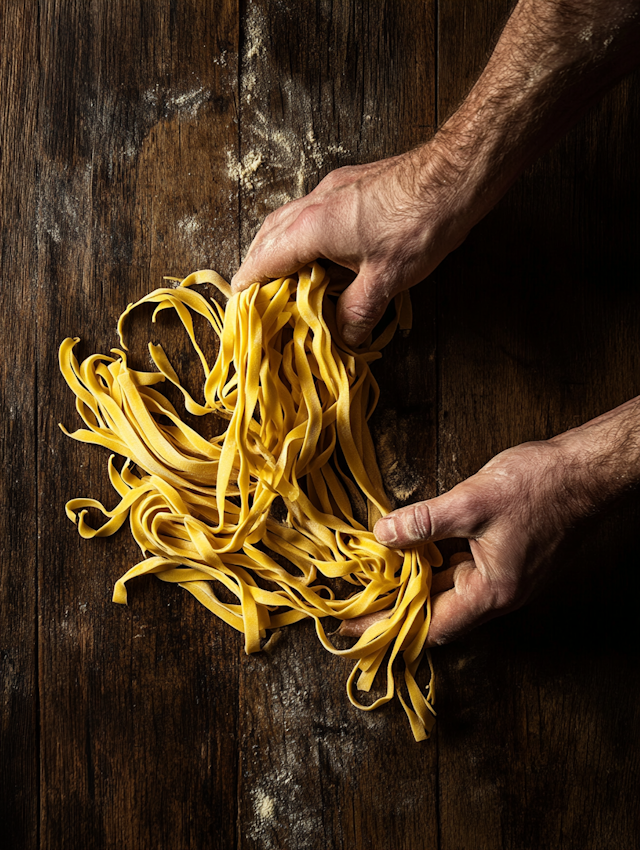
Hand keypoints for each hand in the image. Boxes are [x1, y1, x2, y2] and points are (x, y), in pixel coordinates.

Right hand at [231, 147, 472, 346]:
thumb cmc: (421, 222)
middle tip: (259, 297)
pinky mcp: (350, 185)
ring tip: (286, 280)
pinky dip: (303, 237)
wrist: (456, 173)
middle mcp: (313, 202)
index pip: (263, 260)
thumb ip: (357, 312)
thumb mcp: (386, 280)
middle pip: (267, 236)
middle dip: (258, 267)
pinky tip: (321, 256)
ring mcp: (331, 188)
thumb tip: (344, 337)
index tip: (241, 307)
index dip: (248, 287)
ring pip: (287, 220)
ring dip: (279, 250)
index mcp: (312, 226)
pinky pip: (310, 212)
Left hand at [374, 439, 590, 645]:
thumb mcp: (472, 501)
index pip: (429, 625)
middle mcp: (499, 593)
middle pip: (436, 611)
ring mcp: (504, 575)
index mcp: (492, 592)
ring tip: (375, 573)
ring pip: (448, 587)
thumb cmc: (541, 487)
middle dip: (395, 604)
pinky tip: (412, 546)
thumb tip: (384, 535)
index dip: (387, 626)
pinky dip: (433, 561)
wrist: (587, 471)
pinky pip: (461, 568)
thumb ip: (424, 521)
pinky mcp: (506, 556)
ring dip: (413, 581)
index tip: (352, 627)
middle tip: (354, 598)